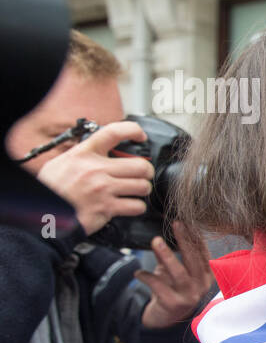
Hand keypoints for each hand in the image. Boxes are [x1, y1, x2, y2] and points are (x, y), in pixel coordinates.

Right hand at [35, 121, 151, 235]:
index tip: (141, 136)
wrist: (43, 212)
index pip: (114, 132)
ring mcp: (103, 189)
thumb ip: (83, 156)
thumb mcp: (62, 163)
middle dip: (146, 171)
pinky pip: (137, 206)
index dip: (133, 130)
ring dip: (142, 190)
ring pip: (142, 186)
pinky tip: (129, 206)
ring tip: (134, 191)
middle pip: (140, 165)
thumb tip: (100, 150)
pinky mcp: (107, 208)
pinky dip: (137, 208)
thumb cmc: (51, 189)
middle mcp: (96, 169)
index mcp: (84, 154)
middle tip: (142, 175)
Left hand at [137, 220, 215, 328]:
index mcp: (206, 275)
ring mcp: (189, 296)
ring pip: (179, 273)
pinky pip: (159, 286)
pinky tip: (137, 273)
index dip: (196, 237)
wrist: (166, 318)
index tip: (188, 221)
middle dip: (185, 240)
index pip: (203, 252)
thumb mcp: (172, 270)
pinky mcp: (174, 303)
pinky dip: (148, 277)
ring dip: (167, 256)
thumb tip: (162, 233)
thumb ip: (169, 254)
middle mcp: (201, 285)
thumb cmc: (173, 290)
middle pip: (194, 260)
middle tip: (176, 224)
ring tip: (156, 241)